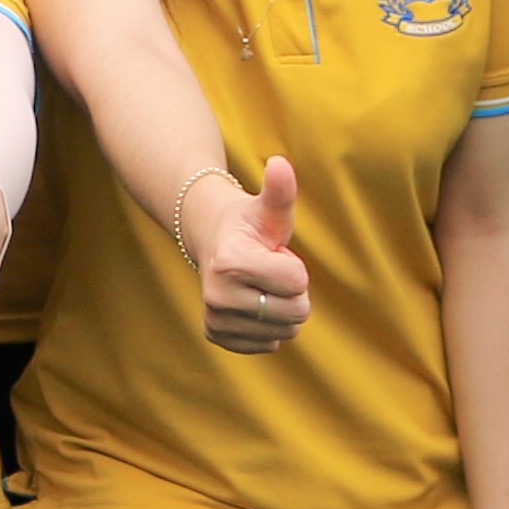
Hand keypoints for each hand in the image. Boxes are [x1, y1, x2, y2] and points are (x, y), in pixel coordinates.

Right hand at [189, 153, 310, 356]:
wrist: (210, 240)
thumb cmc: (248, 224)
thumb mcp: (267, 209)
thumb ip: (279, 190)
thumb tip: (280, 163)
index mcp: (231, 263)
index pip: (298, 283)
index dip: (294, 267)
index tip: (272, 254)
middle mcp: (218, 295)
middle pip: (296, 312)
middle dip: (292, 291)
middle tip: (269, 273)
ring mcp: (215, 318)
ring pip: (286, 331)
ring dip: (283, 310)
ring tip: (261, 287)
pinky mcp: (216, 335)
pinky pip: (268, 345)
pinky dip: (269, 328)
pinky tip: (254, 304)